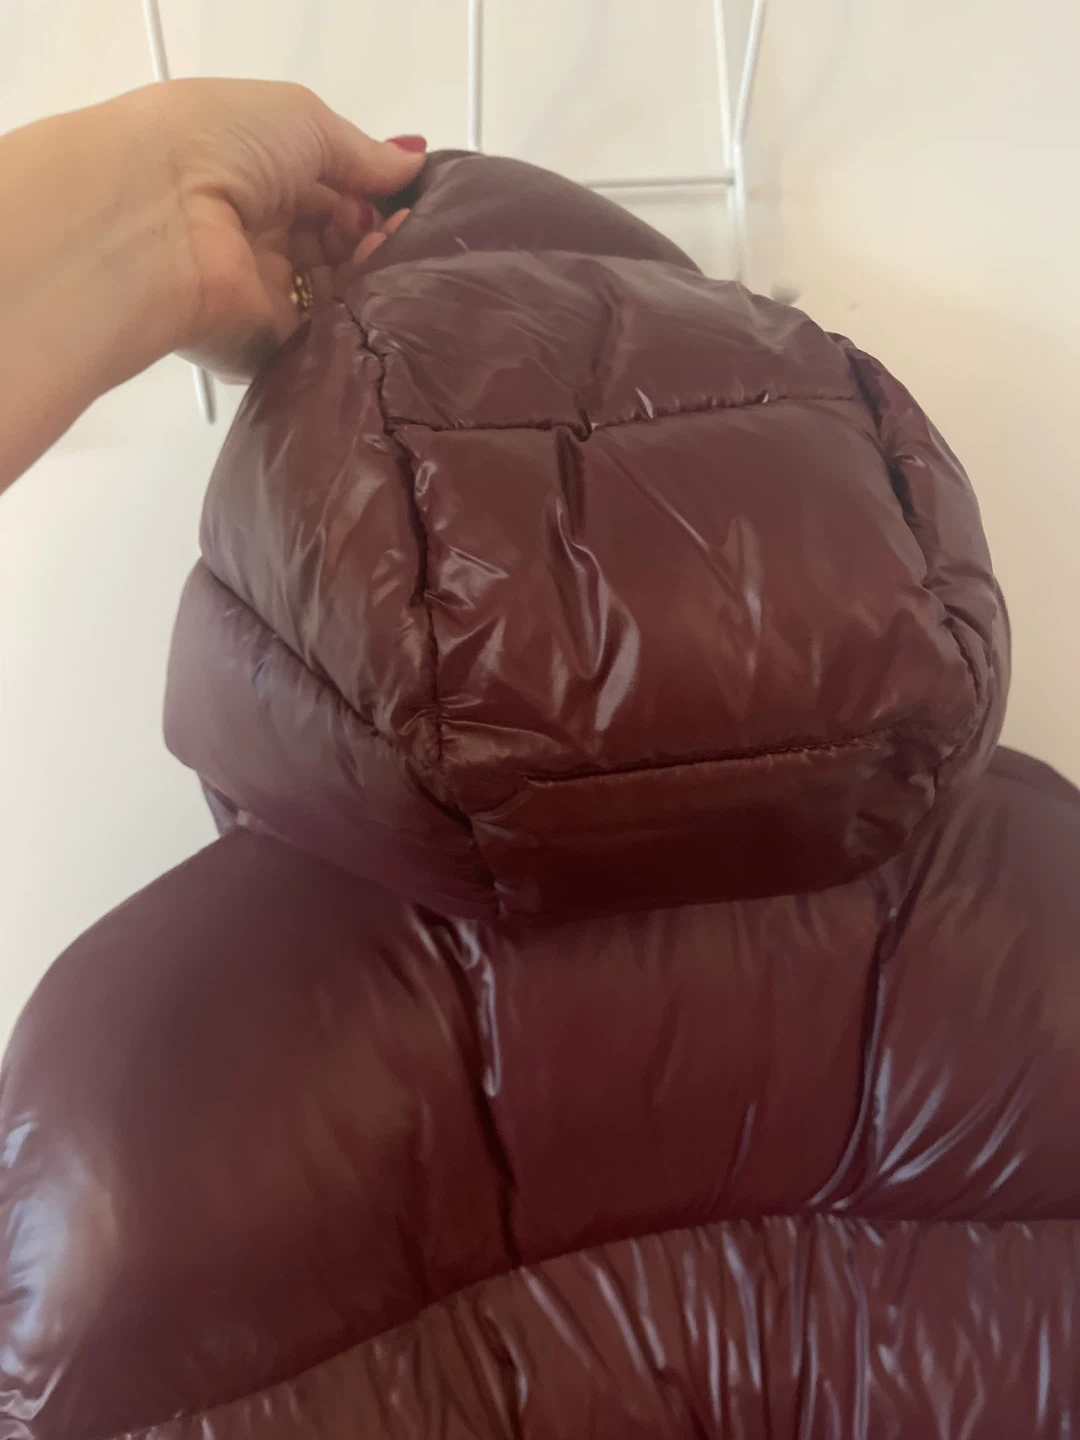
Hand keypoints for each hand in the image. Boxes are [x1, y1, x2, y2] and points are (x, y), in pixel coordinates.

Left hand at [146, 80, 425, 380]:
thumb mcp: (304, 122)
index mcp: (259, 179)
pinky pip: (322, 344)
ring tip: (382, 261)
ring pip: (338, 297)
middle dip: (375, 240)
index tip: (405, 202)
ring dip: (369, 278)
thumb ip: (362, 153)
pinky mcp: (263, 351)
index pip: (331, 197)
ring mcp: (260, 297)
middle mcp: (259, 239)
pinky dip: (354, 325)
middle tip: (394, 234)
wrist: (158, 220)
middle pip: (338, 249)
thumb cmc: (223, 148)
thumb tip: (413, 163)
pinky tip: (371, 300)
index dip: (372, 199)